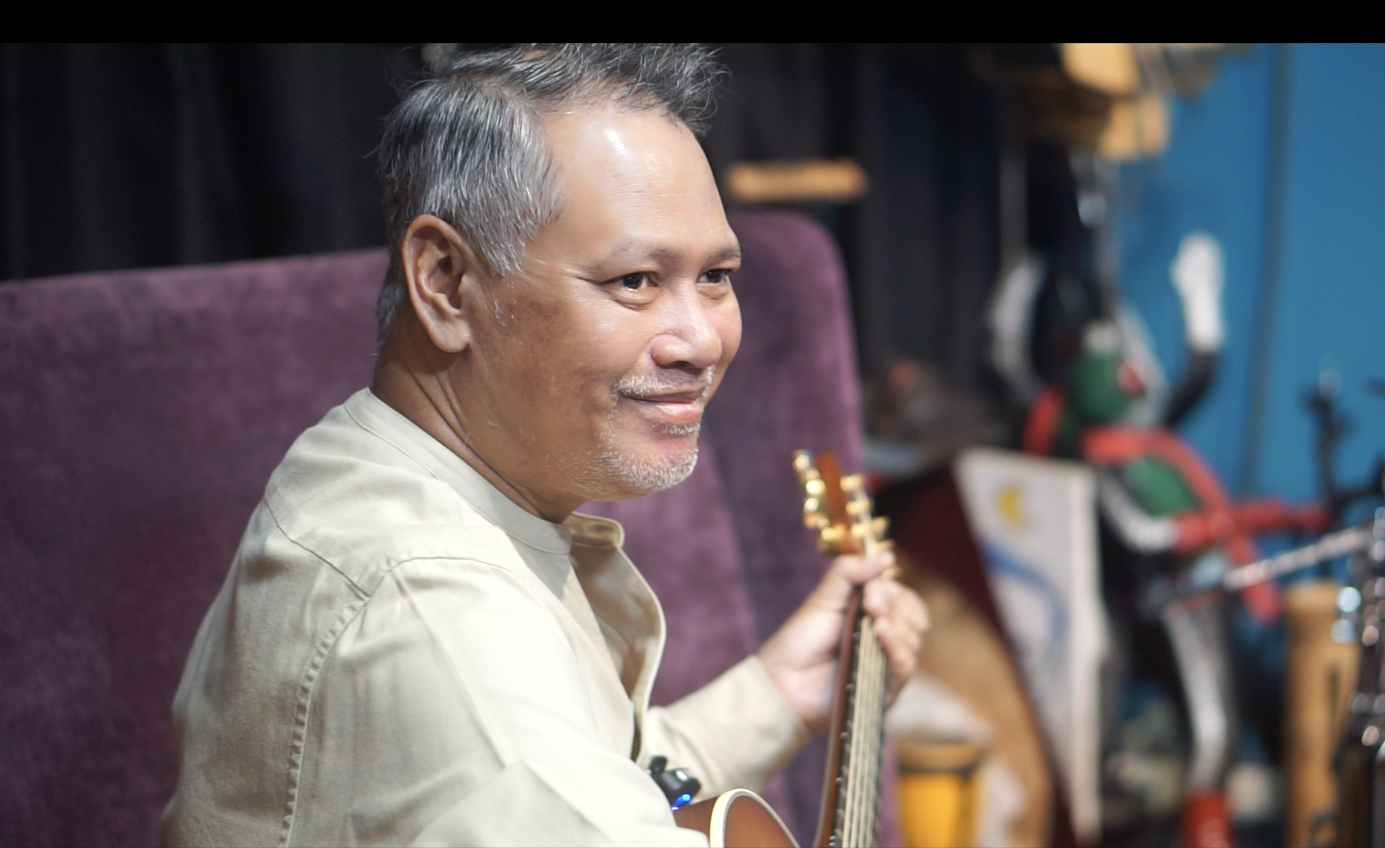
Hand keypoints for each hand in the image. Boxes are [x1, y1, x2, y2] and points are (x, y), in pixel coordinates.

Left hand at [757, 552, 928, 732]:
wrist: (783, 680)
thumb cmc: (800, 639)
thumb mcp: (824, 597)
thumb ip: (850, 572)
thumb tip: (888, 556)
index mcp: (872, 616)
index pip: (905, 600)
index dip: (893, 595)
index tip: (870, 597)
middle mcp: (883, 640)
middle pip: (914, 620)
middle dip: (895, 610)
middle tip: (871, 608)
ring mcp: (885, 664)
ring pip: (913, 642)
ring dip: (897, 629)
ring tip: (874, 626)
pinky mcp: (884, 689)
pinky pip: (904, 668)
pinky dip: (897, 649)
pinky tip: (882, 637)